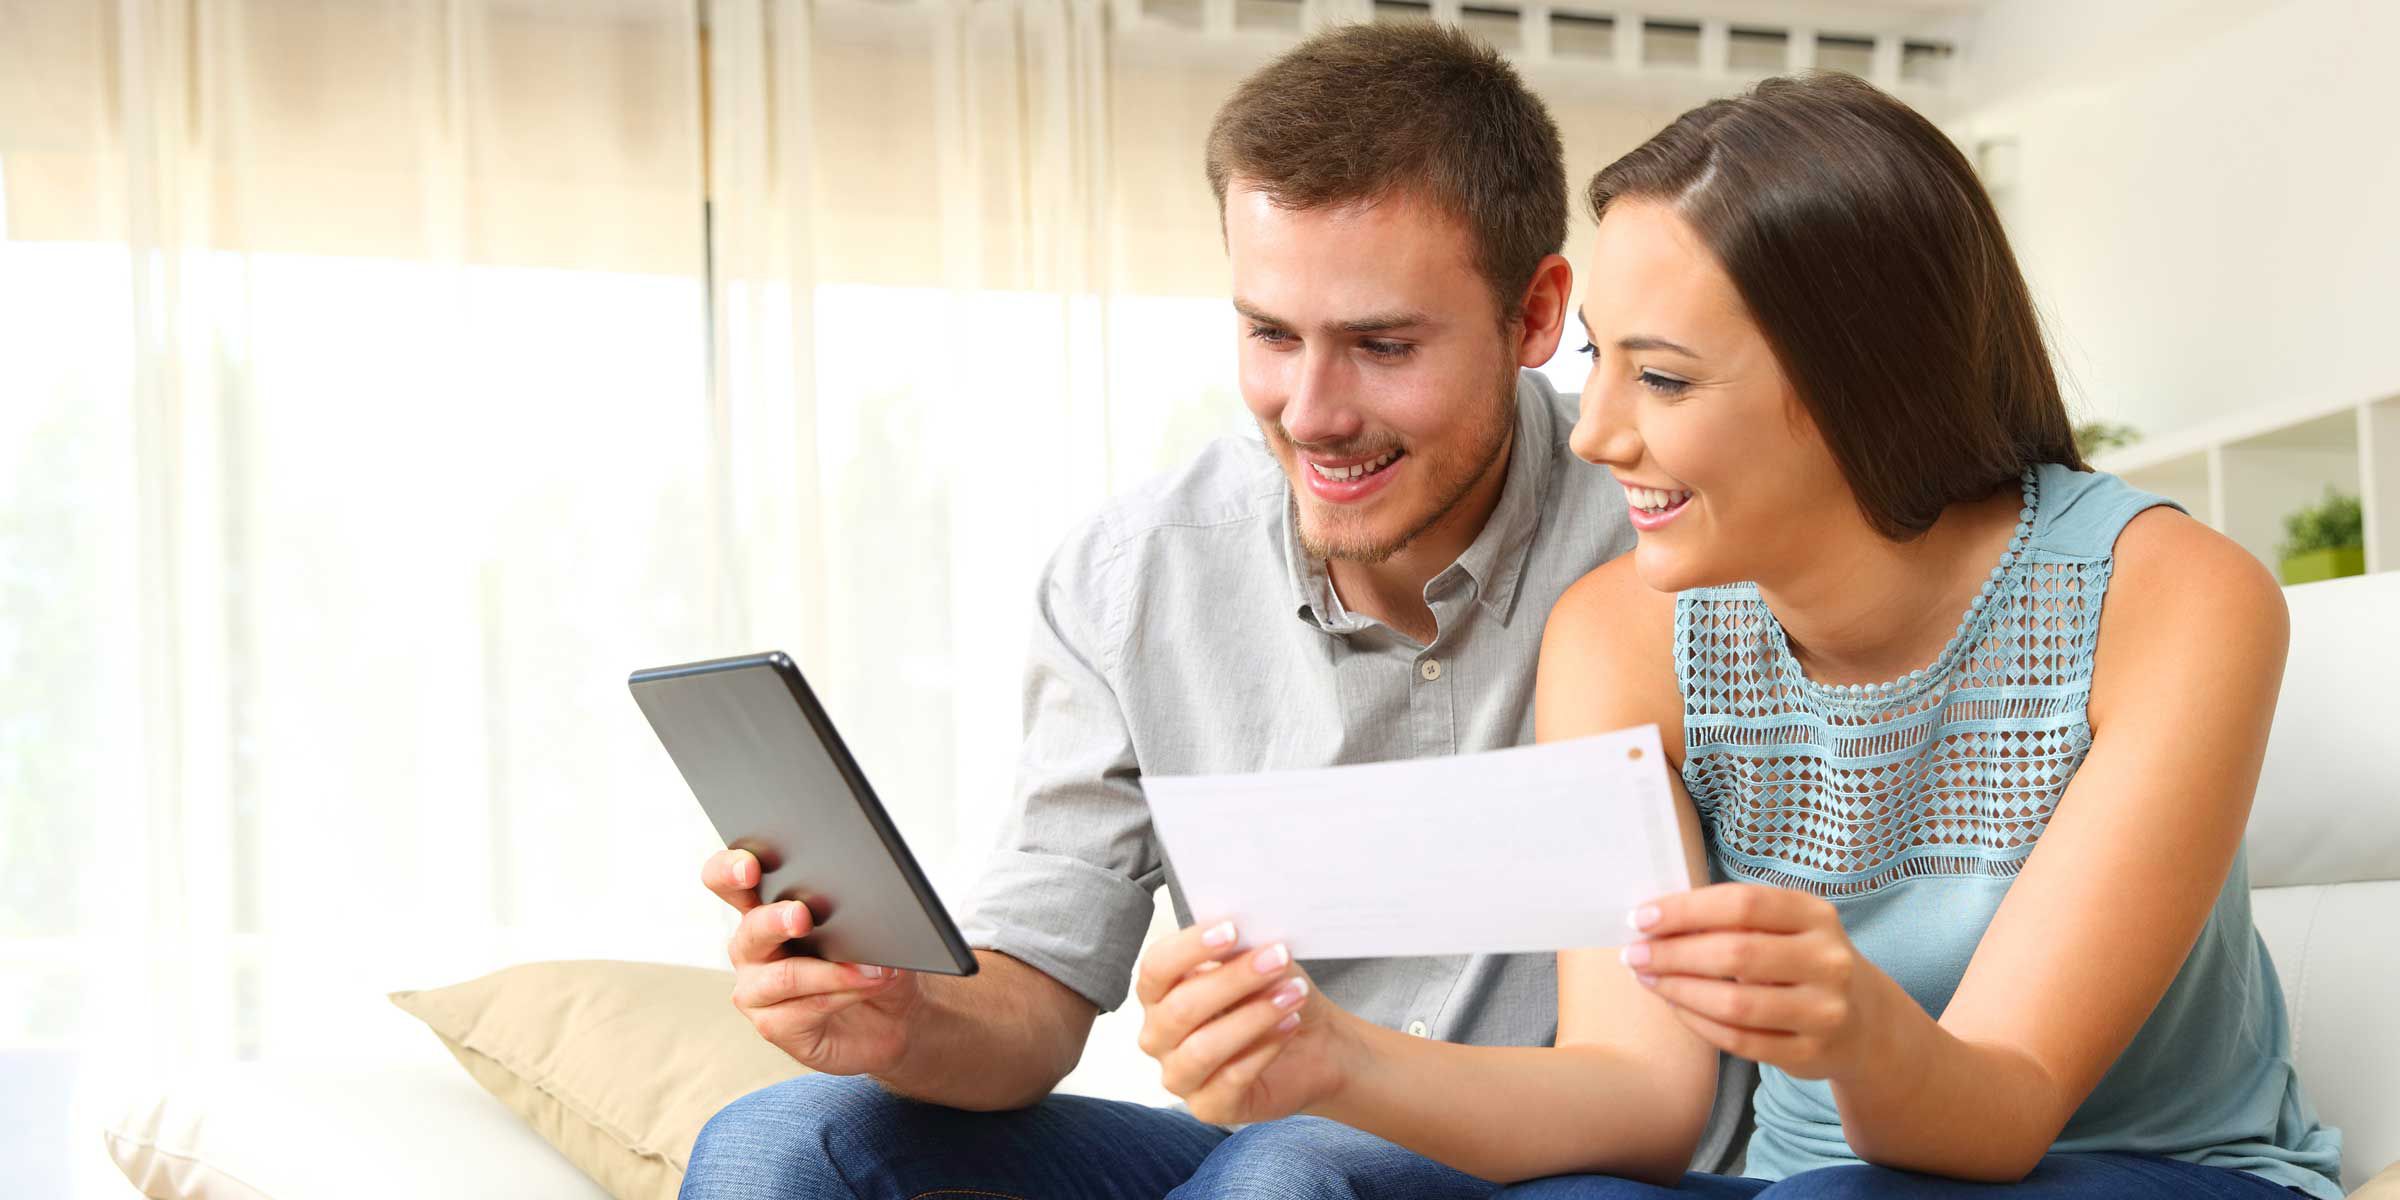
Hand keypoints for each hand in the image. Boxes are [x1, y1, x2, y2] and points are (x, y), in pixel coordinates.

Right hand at [702, 847, 923, 1075]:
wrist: (898, 1016)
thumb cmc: (877, 962)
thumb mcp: (877, 929)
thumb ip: (863, 913)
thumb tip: (867, 911)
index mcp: (766, 908)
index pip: (730, 881)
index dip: (730, 870)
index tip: (750, 868)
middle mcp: (753, 948)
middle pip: (749, 929)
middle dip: (776, 921)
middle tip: (801, 916)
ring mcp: (758, 990)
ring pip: (783, 976)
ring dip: (829, 972)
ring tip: (868, 968)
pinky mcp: (774, 1026)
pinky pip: (802, 1009)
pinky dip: (840, 995)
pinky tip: (866, 986)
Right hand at [1135, 920, 1351, 1124]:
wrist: (1314, 1043)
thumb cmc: (1272, 995)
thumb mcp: (1257, 960)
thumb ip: (1238, 948)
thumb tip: (1238, 931)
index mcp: (1159, 993)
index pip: (1156, 967)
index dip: (1189, 948)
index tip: (1232, 929)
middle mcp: (1159, 1035)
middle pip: (1180, 1008)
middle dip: (1233, 980)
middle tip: (1277, 958)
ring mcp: (1179, 1075)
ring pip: (1202, 1048)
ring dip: (1254, 1016)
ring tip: (1292, 995)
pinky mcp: (1208, 1106)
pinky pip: (1230, 1078)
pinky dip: (1264, 1047)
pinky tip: (1290, 1024)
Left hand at [1621, 883, 1902, 1081]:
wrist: (1865, 1023)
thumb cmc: (1803, 961)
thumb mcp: (1787, 928)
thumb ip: (1735, 919)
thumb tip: (1655, 918)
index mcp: (1816, 915)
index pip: (1742, 904)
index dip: (1686, 910)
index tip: (1641, 918)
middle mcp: (1828, 961)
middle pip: (1736, 953)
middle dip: (1674, 954)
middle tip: (1633, 954)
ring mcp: (1824, 1011)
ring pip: (1736, 1003)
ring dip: (1679, 990)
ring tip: (1648, 979)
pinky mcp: (1810, 1053)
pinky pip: (1740, 1041)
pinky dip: (1698, 1023)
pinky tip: (1676, 1006)